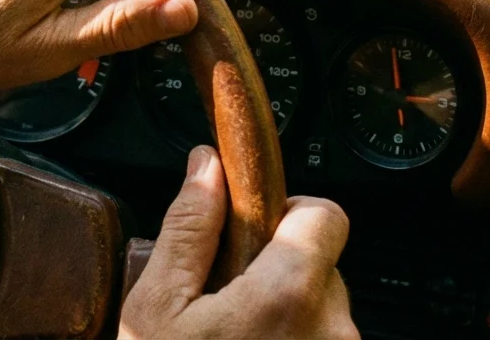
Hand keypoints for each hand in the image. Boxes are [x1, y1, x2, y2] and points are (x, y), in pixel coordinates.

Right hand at [120, 146, 357, 339]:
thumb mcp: (156, 308)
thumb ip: (187, 231)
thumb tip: (205, 167)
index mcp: (289, 296)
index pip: (325, 215)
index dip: (286, 213)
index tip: (249, 232)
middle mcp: (333, 330)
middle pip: (319, 263)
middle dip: (276, 270)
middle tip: (225, 301)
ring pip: (319, 308)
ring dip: (283, 312)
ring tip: (233, 337)